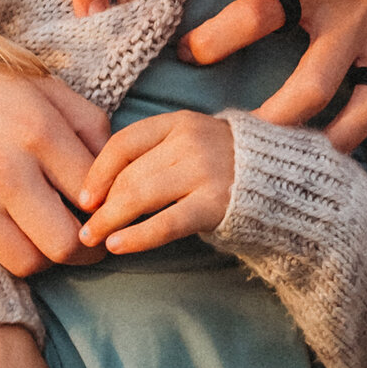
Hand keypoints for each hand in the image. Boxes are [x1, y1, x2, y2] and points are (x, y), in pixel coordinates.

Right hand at [0, 50, 110, 273]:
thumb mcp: (46, 89)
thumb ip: (91, 127)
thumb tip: (118, 174)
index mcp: (38, 131)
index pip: (94, 196)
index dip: (109, 209)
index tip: (109, 211)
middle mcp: (4, 170)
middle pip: (66, 244)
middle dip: (85, 249)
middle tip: (89, 241)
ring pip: (29, 263)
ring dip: (45, 254)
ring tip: (47, 233)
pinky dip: (5, 246)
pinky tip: (6, 221)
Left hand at [75, 111, 233, 253]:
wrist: (284, 179)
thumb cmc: (228, 165)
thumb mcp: (193, 143)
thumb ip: (157, 154)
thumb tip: (104, 185)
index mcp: (181, 122)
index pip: (124, 142)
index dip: (98, 171)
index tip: (82, 195)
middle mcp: (190, 141)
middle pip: (130, 173)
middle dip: (101, 203)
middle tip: (82, 226)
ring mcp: (204, 171)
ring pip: (141, 195)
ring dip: (109, 220)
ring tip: (92, 238)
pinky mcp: (216, 203)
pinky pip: (166, 222)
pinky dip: (137, 235)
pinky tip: (117, 245)